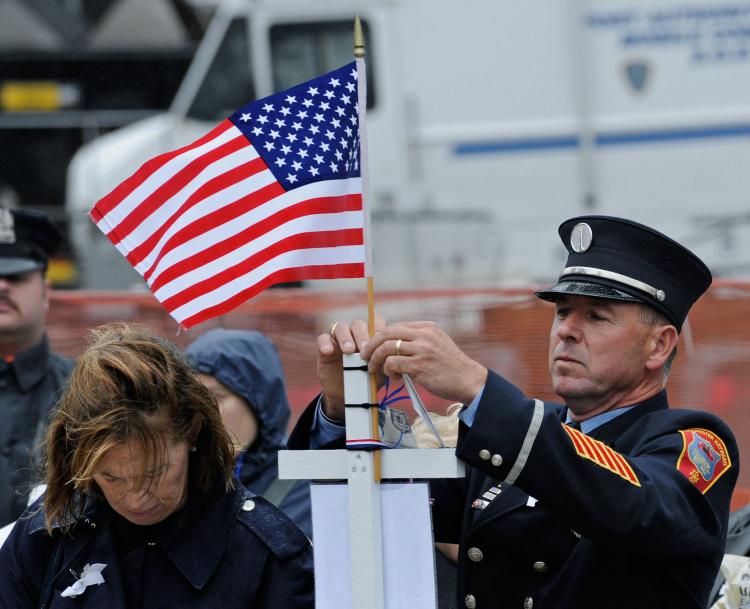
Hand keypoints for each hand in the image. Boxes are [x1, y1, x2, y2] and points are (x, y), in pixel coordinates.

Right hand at [318, 318, 384, 419]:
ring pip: (341, 327)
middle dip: (362, 335)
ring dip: (345, 337)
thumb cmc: (366, 380)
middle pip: (358, 324)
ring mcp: (338, 339)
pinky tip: (329, 351)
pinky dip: (325, 343)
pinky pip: (323, 338)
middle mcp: (354, 334)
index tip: (382, 341)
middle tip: (364, 349)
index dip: (378, 329)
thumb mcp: (379, 371)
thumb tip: (393, 355)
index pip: (375, 322)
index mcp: (370, 336)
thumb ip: (385, 361)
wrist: (347, 396)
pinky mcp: (325, 348)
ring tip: (349, 351)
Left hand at [361, 321, 486, 404]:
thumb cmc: (451, 366)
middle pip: (387, 333)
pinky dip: (388, 371)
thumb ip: (418, 340)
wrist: (468, 380)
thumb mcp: (437, 344)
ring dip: (376, 359)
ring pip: (386, 348)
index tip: (374, 348)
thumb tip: (393, 344)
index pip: (395, 326)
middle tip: (365, 356)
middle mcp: (424, 335)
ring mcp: (422, 350)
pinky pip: (393, 363)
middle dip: (371, 345)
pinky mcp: (419, 366)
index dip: (380, 337)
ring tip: (375, 369)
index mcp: (427, 327)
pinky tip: (394, 378)